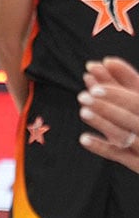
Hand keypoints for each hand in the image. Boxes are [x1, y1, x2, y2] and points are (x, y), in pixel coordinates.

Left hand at [79, 57, 138, 172]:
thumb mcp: (138, 100)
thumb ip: (127, 80)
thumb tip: (106, 61)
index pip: (137, 99)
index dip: (118, 91)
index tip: (97, 80)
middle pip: (133, 116)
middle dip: (110, 105)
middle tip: (85, 95)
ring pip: (125, 136)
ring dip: (104, 124)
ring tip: (83, 112)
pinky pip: (120, 156)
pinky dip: (102, 147)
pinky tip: (84, 138)